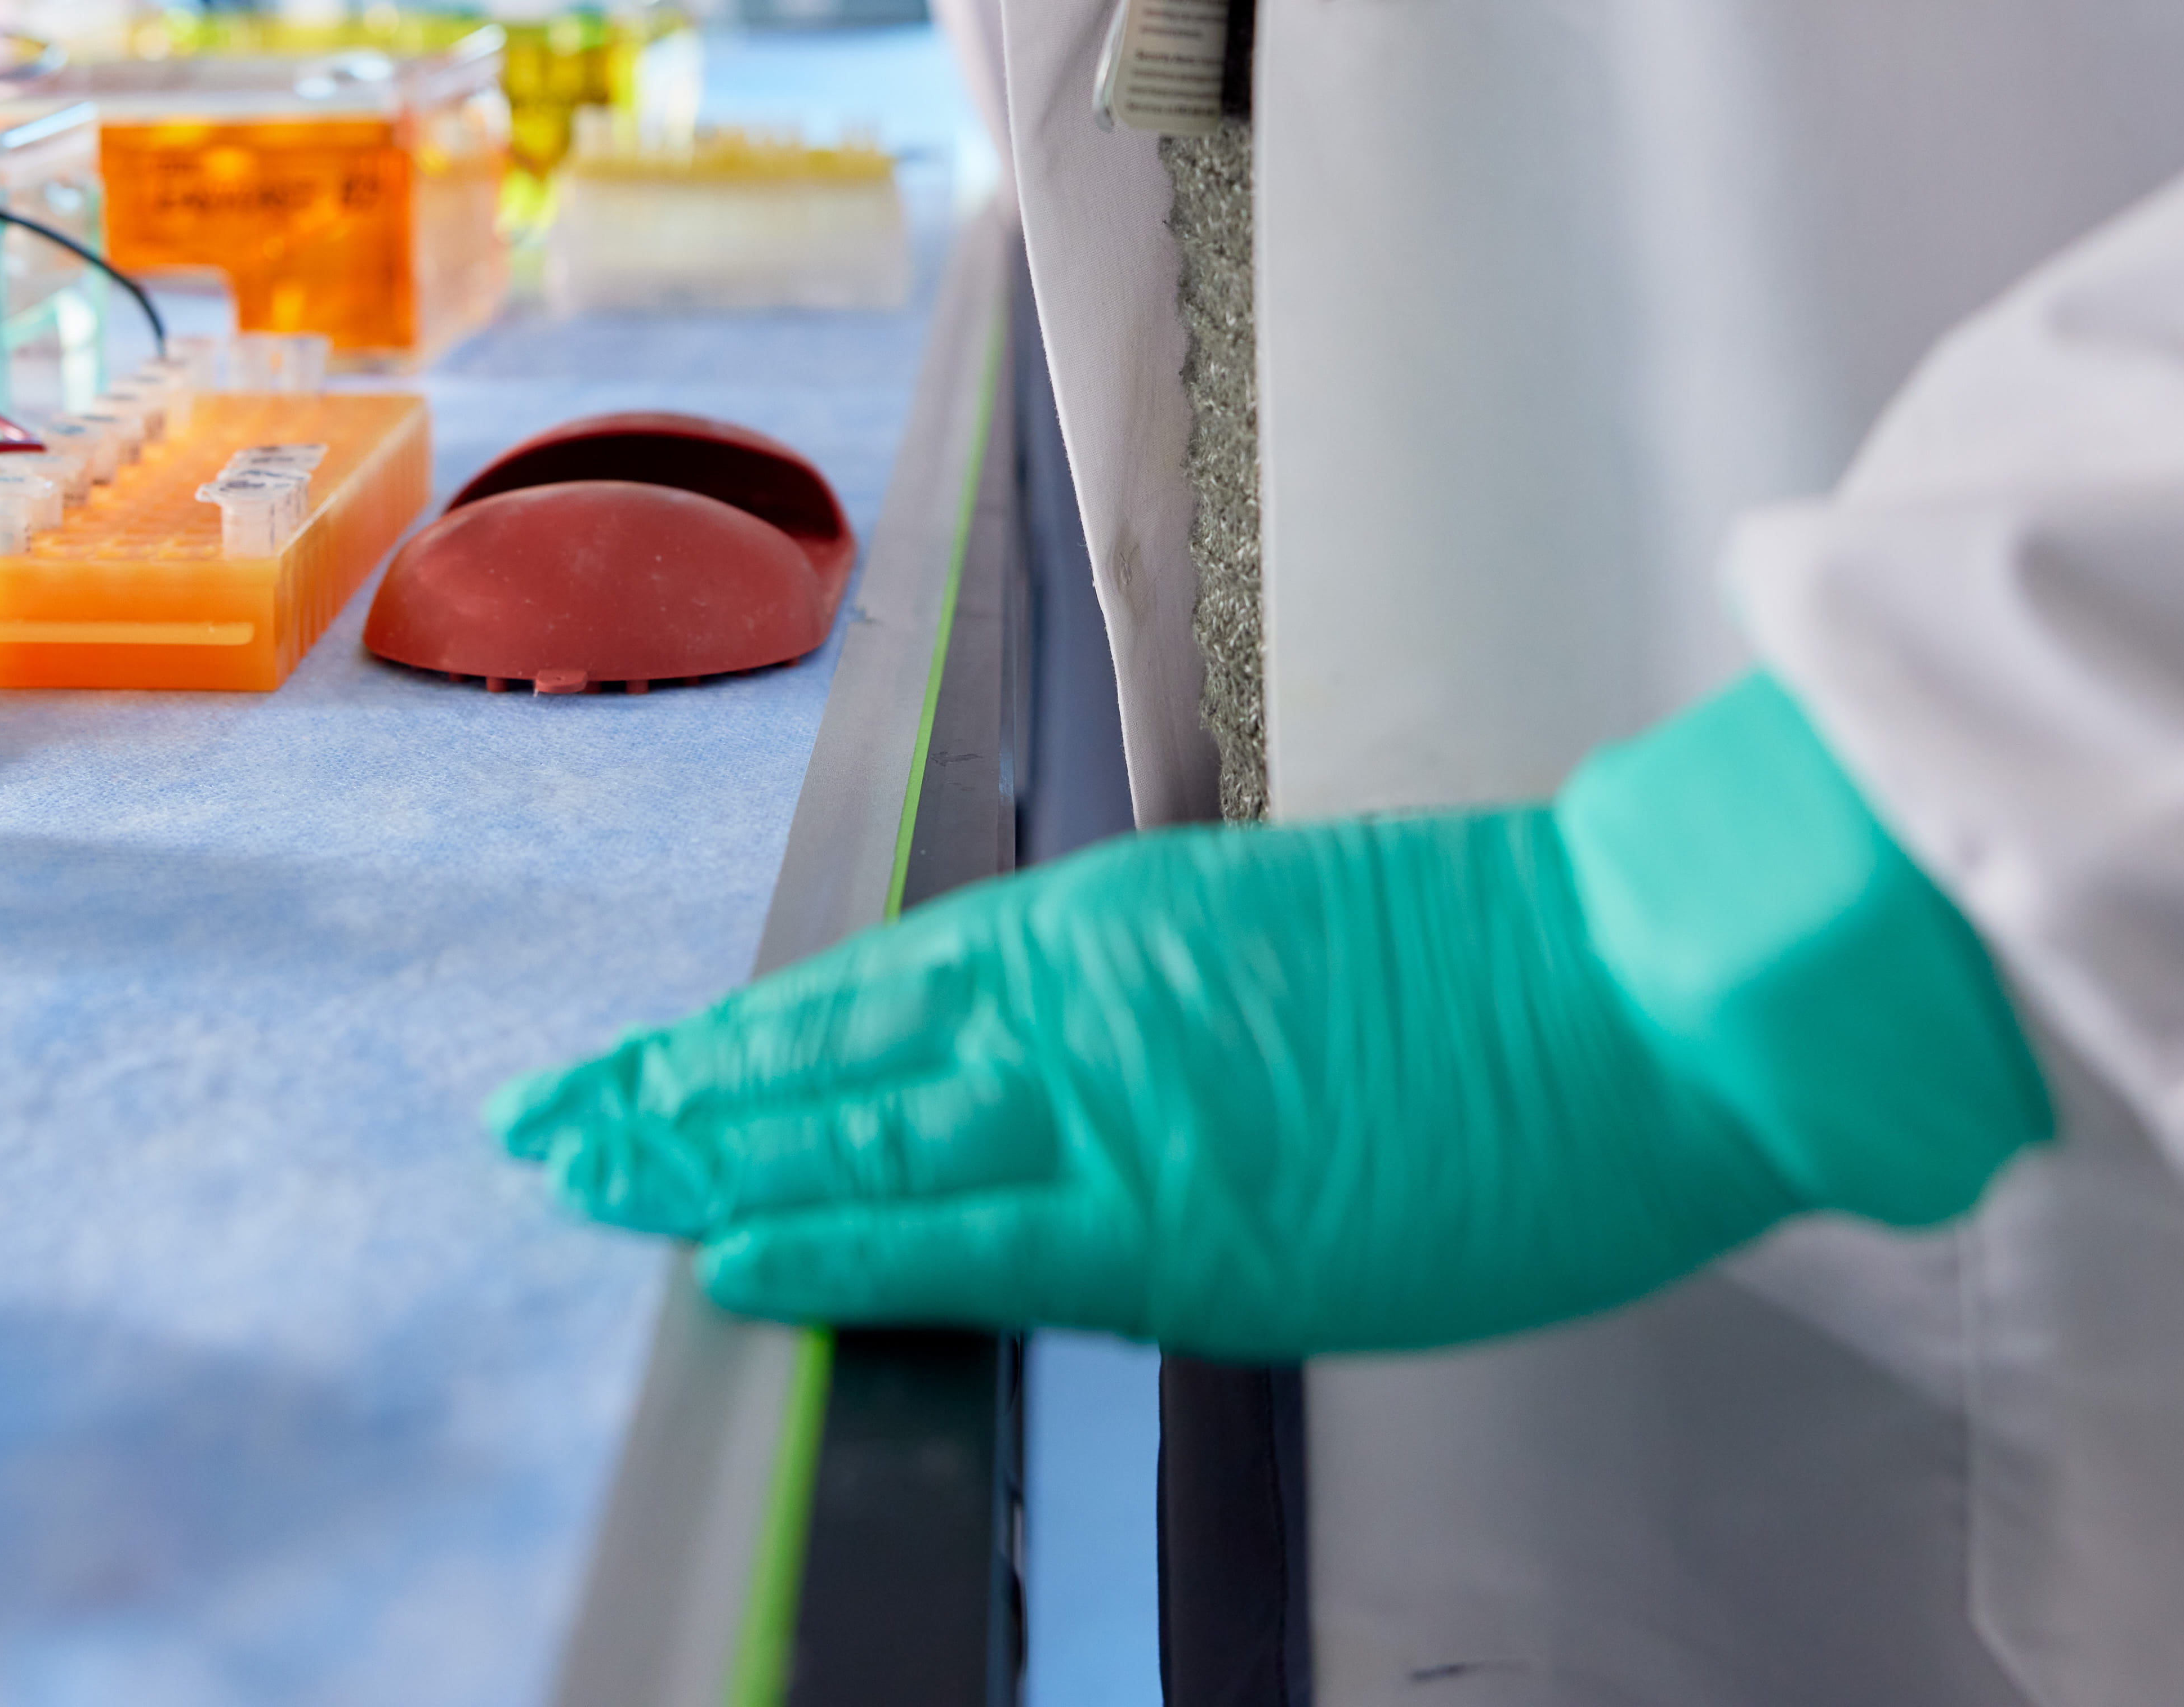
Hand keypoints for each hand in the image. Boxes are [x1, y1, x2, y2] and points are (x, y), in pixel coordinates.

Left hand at [489, 678, 2051, 1357]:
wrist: (1639, 991)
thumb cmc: (1508, 975)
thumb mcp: (1287, 952)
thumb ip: (1160, 1006)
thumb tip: (1076, 1059)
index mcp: (1117, 930)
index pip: (883, 985)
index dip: (753, 1029)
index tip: (651, 1056)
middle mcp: (1082, 1001)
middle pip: (834, 1050)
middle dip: (680, 1089)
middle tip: (544, 1119)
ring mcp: (1116, 1110)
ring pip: (859, 1131)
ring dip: (708, 1154)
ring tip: (578, 1173)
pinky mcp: (1172, 1222)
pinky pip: (963, 1239)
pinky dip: (835, 1241)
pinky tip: (727, 1252)